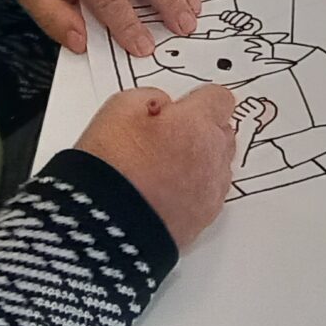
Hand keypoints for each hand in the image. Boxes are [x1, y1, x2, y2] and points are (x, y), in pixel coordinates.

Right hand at [75, 85, 238, 253]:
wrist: (103, 228)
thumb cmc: (109, 170)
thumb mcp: (118, 110)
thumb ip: (150, 97)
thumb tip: (162, 105)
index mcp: (195, 124)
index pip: (219, 99)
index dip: (197, 102)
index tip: (180, 109)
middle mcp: (211, 156)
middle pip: (223, 131)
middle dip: (201, 130)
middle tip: (167, 138)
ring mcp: (210, 191)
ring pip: (219, 164)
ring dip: (201, 161)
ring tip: (164, 168)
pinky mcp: (204, 219)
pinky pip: (210, 194)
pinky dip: (196, 190)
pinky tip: (168, 191)